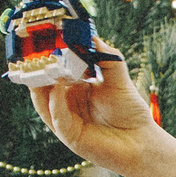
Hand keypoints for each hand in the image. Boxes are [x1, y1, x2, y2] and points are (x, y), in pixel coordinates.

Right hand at [31, 40, 157, 176]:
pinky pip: (56, 117)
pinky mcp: (69, 135)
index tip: (46, 38)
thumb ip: (105, 57)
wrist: (141, 140)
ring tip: (42, 66)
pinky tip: (58, 86)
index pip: (55, 70)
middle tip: (35, 51)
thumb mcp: (117, 78)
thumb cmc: (130, 111)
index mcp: (75, 88)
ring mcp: (65, 120)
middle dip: (38, 69)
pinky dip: (55, 102)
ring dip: (40, 85)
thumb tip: (91, 36)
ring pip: (43, 101)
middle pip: (43, 85)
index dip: (50, 56)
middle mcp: (66, 103)